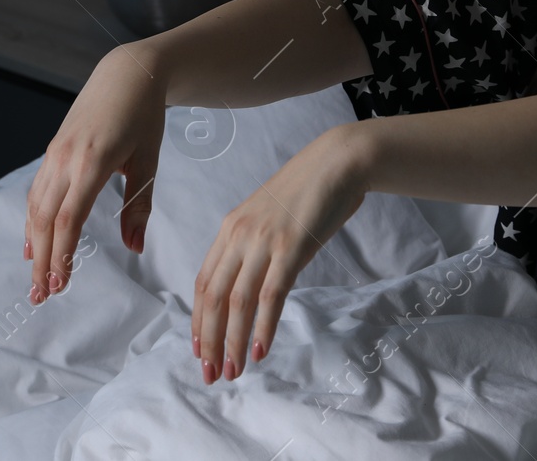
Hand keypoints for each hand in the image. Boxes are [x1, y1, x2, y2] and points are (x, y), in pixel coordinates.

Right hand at [25, 45, 165, 303]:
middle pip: (45, 219)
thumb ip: (139, 206)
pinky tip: (33, 243)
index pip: (69, 218)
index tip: (60, 284)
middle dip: (42, 261)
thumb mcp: (149, 162)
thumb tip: (135, 248)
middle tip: (42, 297)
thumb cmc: (144, 117)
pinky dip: (33, 220)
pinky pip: (38, 192)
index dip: (62, 254)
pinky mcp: (53, 151)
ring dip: (34, 245)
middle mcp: (65, 159)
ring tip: (36, 279)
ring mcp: (55, 154)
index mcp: (92, 162)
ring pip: (35, 207)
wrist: (126, 74)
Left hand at [192, 123, 371, 384]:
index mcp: (230, 228)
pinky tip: (259, 350)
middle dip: (210, 341)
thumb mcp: (269, 216)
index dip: (198, 320)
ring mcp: (265, 241)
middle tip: (210, 374)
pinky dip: (263, 327)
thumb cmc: (308, 190)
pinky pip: (271, 295)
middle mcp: (240, 235)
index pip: (204, 282)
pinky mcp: (292, 247)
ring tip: (233, 371)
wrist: (338, 162)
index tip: (199, 350)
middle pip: (215, 297)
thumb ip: (254, 245)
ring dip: (233, 342)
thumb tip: (250, 282)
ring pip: (238, 302)